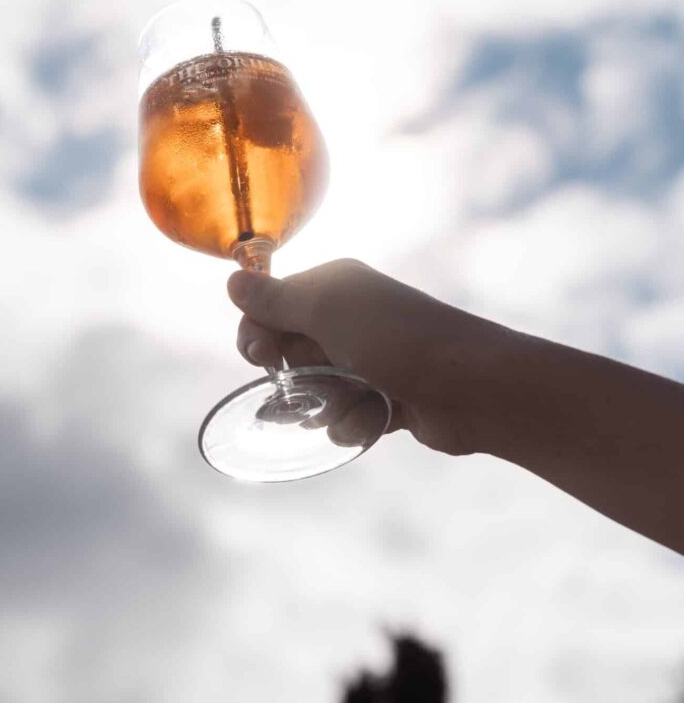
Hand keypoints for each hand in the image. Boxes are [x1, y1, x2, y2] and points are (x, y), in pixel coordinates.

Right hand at [228, 259, 505, 456]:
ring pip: (316, 391)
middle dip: (295, 374)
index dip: (257, 334)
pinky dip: (355, 422)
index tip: (258, 356)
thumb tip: (232, 280)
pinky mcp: (385, 399)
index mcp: (334, 287)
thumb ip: (274, 300)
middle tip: (312, 380)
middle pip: (289, 353)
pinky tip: (378, 418)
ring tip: (357, 400)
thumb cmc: (396, 340)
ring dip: (328, 404)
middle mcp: (350, 319)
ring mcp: (368, 360)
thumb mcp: (325, 310)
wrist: (471, 388)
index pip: (271, 307)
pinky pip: (345, 416)